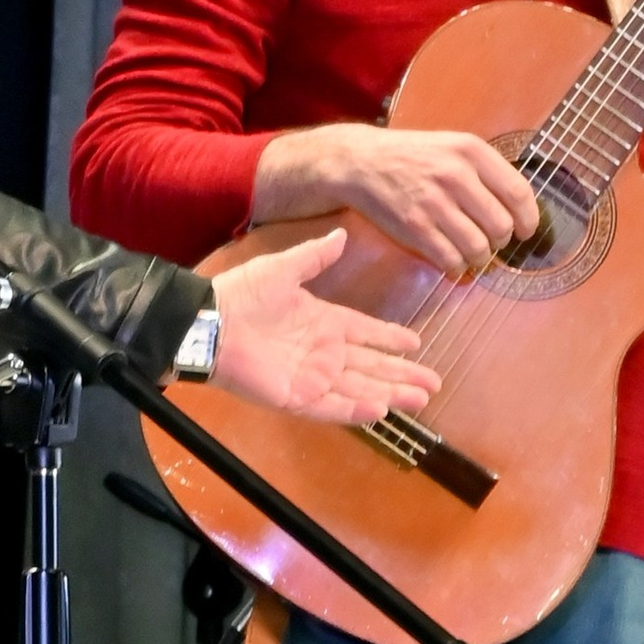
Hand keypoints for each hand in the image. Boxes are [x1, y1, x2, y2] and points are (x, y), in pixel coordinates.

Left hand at [206, 230, 441, 426]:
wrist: (210, 322)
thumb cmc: (244, 294)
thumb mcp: (283, 268)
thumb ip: (315, 257)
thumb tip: (341, 233)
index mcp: (323, 321)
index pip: (366, 332)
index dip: (390, 338)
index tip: (416, 344)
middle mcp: (323, 352)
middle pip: (372, 366)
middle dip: (402, 375)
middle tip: (434, 384)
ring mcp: (311, 377)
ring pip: (360, 389)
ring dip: (389, 395)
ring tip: (419, 400)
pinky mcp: (295, 397)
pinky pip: (331, 407)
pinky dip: (355, 410)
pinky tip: (380, 410)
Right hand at [248, 119, 542, 270]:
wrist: (360, 163)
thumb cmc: (412, 157)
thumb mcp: (452, 147)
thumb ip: (485, 172)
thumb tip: (518, 210)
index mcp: (470, 151)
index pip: (518, 193)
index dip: (528, 219)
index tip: (525, 231)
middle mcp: (455, 175)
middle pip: (501, 226)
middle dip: (500, 242)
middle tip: (491, 242)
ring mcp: (434, 203)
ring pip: (478, 248)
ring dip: (479, 259)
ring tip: (472, 254)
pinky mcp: (414, 227)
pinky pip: (450, 259)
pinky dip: (457, 268)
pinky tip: (453, 263)